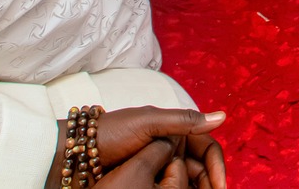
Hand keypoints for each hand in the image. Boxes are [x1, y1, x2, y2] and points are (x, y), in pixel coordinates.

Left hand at [46, 107, 227, 188]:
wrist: (76, 154)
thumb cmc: (110, 133)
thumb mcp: (148, 122)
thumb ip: (183, 121)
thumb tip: (222, 117)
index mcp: (172, 129)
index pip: (205, 147)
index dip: (216, 165)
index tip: (220, 185)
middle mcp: (168, 147)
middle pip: (199, 167)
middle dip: (209, 182)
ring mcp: (157, 166)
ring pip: (186, 181)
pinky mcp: (146, 181)